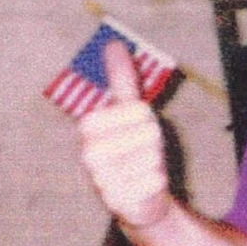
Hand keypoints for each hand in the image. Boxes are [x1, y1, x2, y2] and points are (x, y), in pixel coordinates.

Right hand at [76, 41, 174, 228]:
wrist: (139, 197)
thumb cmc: (134, 149)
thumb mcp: (129, 112)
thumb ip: (121, 80)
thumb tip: (113, 43)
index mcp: (89, 126)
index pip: (137, 109)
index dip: (145, 118)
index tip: (137, 127)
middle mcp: (89, 153)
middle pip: (148, 134)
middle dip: (153, 143)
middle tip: (142, 152)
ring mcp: (100, 179)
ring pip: (152, 159)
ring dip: (155, 164)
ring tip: (142, 169)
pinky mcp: (116, 202)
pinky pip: (154, 183)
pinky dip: (157, 184)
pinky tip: (145, 187)